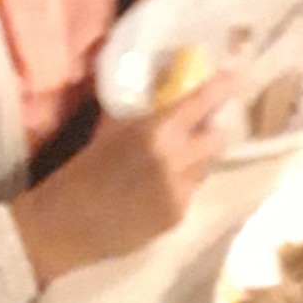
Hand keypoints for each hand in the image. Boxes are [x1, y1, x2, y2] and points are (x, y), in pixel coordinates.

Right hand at [11, 73, 234, 285]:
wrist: (64, 224)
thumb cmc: (83, 168)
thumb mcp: (111, 127)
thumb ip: (140, 108)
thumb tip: (158, 84)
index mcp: (158, 129)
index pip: (205, 100)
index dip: (225, 87)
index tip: (238, 78)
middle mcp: (177, 158)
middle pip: (220, 138)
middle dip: (214, 132)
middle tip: (202, 130)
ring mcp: (179, 191)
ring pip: (207, 168)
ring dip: (196, 161)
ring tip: (171, 164)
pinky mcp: (177, 217)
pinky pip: (190, 194)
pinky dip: (180, 188)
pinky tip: (154, 193)